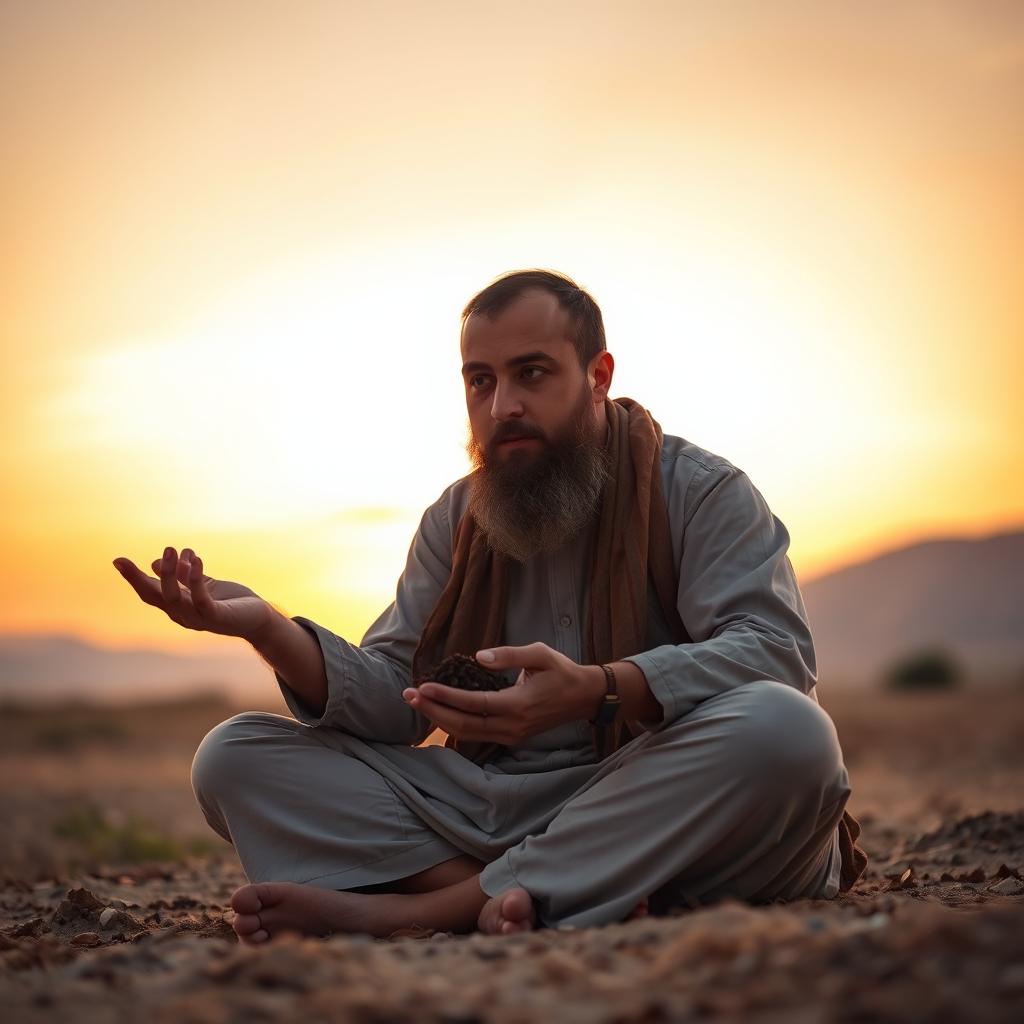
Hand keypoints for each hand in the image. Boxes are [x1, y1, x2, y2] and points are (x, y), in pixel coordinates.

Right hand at [112, 546, 273, 640]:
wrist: (258, 618)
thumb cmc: (230, 602)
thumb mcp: (203, 584)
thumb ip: (182, 575)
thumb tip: (155, 562)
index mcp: (177, 606)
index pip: (150, 592)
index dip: (134, 577)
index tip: (117, 560)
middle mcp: (182, 615)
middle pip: (156, 597)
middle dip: (145, 576)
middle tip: (148, 553)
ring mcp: (198, 618)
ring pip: (174, 597)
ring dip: (170, 573)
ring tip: (172, 549)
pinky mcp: (216, 617)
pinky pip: (200, 599)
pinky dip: (194, 579)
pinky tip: (195, 560)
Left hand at [402, 642, 599, 745]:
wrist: (585, 697)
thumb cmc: (562, 671)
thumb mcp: (540, 654)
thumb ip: (509, 655)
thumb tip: (478, 656)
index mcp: (519, 705)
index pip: (474, 704)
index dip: (446, 696)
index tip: (423, 686)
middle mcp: (512, 725)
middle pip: (464, 725)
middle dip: (434, 710)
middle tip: (408, 695)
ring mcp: (512, 735)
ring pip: (468, 734)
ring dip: (440, 719)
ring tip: (418, 703)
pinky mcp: (512, 737)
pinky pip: (477, 735)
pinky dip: (455, 725)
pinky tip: (440, 713)